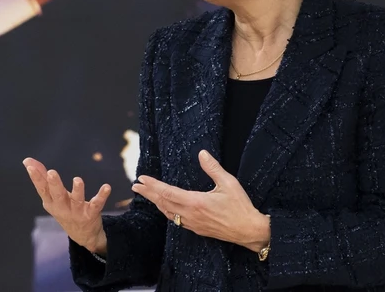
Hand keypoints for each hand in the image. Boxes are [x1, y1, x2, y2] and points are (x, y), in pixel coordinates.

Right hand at [23, 157, 110, 253]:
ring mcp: (77, 212)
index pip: (42, 188)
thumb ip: (41, 178)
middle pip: (58, 195)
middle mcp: (62, 208)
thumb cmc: (64, 209)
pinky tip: (107, 187)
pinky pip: (96, 204)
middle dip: (54, 184)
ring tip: (77, 180)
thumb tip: (27, 160)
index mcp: (51, 202)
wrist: (82, 235)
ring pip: (77, 200)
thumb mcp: (51, 196)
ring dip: (77, 190)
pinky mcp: (91, 214)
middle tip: (51, 172)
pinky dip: (102, 196)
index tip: (30, 166)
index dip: (36, 178)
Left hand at [131, 150, 269, 251]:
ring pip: (168, 213)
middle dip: (148, 194)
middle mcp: (190, 215)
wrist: (249, 231)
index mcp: (196, 202)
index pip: (168, 193)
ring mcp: (193, 224)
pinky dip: (166, 211)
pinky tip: (165, 208)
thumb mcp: (229, 183)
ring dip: (156, 203)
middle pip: (163, 203)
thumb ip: (213, 168)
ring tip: (146, 195)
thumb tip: (202, 153)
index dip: (153, 186)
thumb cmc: (240, 206)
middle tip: (135, 186)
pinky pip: (176, 220)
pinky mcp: (197, 229)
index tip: (141, 179)